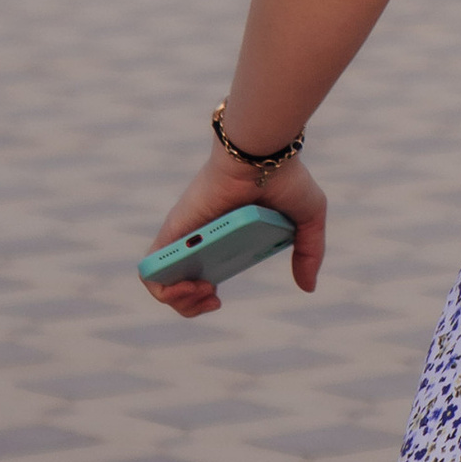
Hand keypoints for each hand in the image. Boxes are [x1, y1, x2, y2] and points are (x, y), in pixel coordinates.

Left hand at [139, 149, 325, 319]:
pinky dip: (162, 288)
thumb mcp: (308, 220)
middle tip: (213, 298)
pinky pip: (150, 268)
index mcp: (225, 240)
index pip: (200, 274)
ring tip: (203, 290)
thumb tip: (309, 287)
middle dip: (189, 306)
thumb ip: (310, 254)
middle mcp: (200, 239)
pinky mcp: (173, 231)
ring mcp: (185, 235)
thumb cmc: (286, 178)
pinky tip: (189, 286)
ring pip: (160, 281)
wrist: (262, 155)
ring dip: (177, 300)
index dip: (201, 296)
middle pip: (177, 283)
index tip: (218, 299)